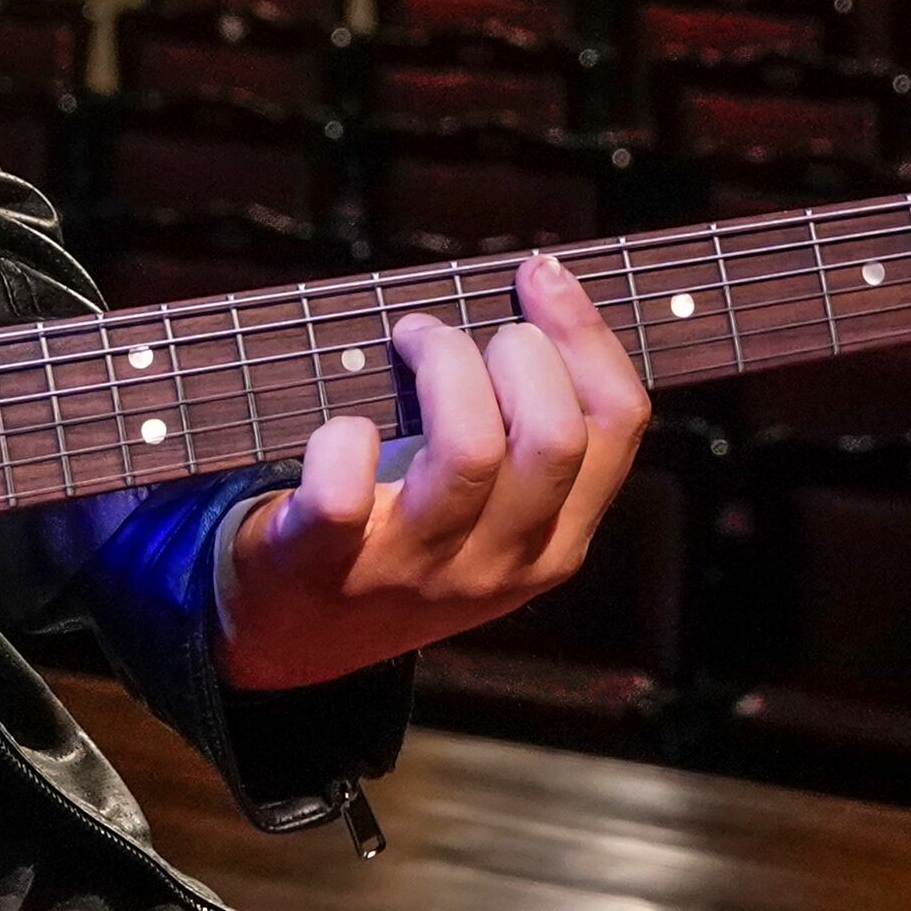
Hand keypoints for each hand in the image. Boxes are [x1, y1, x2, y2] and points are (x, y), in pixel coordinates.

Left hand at [216, 253, 650, 692]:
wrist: (293, 634)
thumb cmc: (402, 532)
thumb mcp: (494, 508)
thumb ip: (528, 428)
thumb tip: (545, 284)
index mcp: (554, 542)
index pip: (617, 425)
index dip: (587, 333)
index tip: (542, 276)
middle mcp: (496, 562)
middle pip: (555, 436)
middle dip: (515, 350)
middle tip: (456, 332)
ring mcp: (413, 570)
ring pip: (469, 450)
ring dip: (441, 364)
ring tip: (408, 339)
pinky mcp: (325, 564)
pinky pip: (344, 493)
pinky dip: (342, 437)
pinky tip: (344, 424)